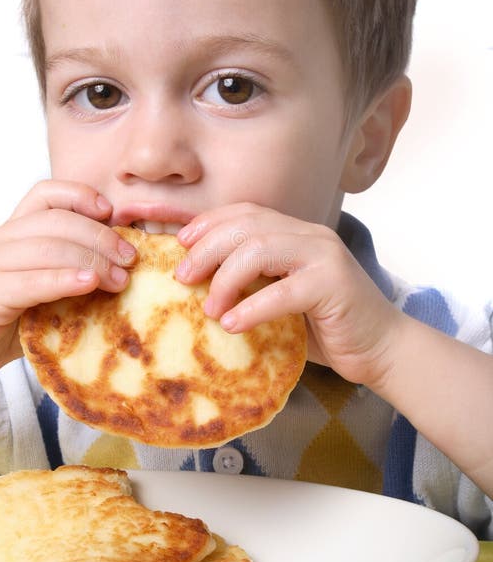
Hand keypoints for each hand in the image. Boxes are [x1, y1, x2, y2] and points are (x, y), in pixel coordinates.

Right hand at [0, 180, 135, 392]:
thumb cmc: (0, 326)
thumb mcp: (38, 291)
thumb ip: (66, 272)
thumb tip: (120, 268)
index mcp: (9, 233)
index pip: (45, 194)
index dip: (81, 196)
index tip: (111, 214)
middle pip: (58, 221)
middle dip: (101, 237)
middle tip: (130, 258)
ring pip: (49, 247)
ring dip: (92, 260)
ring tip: (120, 278)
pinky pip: (32, 280)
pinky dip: (65, 280)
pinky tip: (91, 285)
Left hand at [176, 203, 402, 386]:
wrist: (382, 350)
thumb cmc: (326, 327)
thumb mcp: (282, 296)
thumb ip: (252, 281)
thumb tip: (197, 283)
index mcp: (298, 233)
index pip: (246, 212)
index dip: (209, 222)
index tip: (180, 243)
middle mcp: (311, 236)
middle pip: (247, 227)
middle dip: (207, 249)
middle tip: (183, 278)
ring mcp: (325, 257)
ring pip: (260, 250)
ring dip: (225, 279)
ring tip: (209, 309)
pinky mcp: (334, 286)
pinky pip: (282, 291)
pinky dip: (251, 308)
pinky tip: (231, 325)